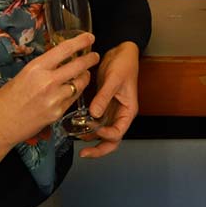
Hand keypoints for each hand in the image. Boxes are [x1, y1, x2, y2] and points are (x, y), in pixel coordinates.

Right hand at [0, 32, 99, 167]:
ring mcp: (54, 99)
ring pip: (80, 83)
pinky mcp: (58, 113)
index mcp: (36, 68)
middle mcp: (47, 81)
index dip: (80, 41)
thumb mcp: (23, 75)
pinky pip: (74, 98)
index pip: (64, 49)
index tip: (89, 37)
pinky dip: (76, 92)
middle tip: (94, 55)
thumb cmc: (6, 99)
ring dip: (85, 76)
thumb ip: (42, 68)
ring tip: (84, 74)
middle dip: (90, 59)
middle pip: (78, 65)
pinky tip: (74, 89)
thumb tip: (59, 60)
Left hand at [81, 41, 140, 157]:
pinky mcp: (103, 105)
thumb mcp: (114, 80)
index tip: (95, 129)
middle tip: (84, 154)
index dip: (107, 135)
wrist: (121, 52)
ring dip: (91, 138)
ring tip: (77, 139)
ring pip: (102, 133)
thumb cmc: (124, 64)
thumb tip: (94, 114)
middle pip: (112, 139)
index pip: (119, 132)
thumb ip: (104, 97)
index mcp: (128, 111)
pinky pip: (96, 122)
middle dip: (99, 149)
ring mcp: (111, 111)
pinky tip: (77, 127)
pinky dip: (88, 127)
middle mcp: (120, 114)